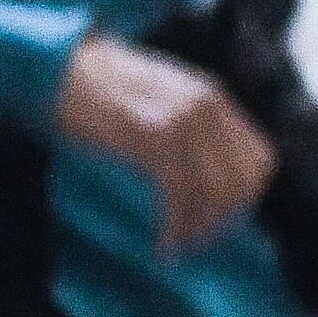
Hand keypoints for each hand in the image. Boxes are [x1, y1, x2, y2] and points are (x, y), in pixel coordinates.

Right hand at [55, 34, 275, 257]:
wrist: (57, 68)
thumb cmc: (100, 93)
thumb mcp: (161, 101)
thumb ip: (190, 129)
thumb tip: (210, 180)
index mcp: (212, 97)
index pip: (260, 159)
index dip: (246, 198)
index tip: (220, 221)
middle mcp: (205, 105)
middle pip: (241, 181)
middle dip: (223, 221)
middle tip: (195, 242)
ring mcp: (180, 117)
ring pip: (213, 191)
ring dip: (196, 230)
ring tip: (175, 248)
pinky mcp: (151, 133)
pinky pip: (177, 193)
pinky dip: (173, 227)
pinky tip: (161, 245)